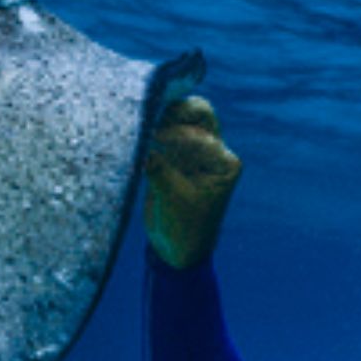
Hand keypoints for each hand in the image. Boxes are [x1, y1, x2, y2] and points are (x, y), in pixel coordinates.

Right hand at [143, 94, 242, 268]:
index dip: (177, 133)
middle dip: (175, 112)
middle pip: (199, 114)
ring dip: (163, 116)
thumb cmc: (183, 228)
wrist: (177, 248)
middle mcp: (213, 152)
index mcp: (223, 163)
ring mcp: (194, 151)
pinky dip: (152, 127)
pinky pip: (166, 130)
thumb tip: (142, 148)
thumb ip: (160, 171)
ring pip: (183, 117)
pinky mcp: (175, 154)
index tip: (154, 138)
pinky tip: (137, 133)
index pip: (203, 135)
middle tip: (150, 119)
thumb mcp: (173, 200)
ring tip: (142, 124)